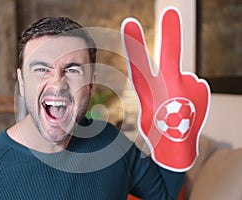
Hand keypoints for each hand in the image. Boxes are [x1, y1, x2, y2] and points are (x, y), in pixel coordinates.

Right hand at [121, 8, 209, 171]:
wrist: (175, 149)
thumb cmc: (157, 128)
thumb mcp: (147, 106)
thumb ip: (158, 83)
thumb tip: (185, 72)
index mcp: (150, 93)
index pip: (139, 63)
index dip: (134, 43)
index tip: (129, 22)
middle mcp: (170, 89)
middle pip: (170, 56)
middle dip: (171, 33)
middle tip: (170, 11)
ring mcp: (190, 89)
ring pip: (180, 75)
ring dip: (177, 87)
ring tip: (176, 107)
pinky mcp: (202, 88)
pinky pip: (192, 82)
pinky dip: (189, 91)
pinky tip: (187, 105)